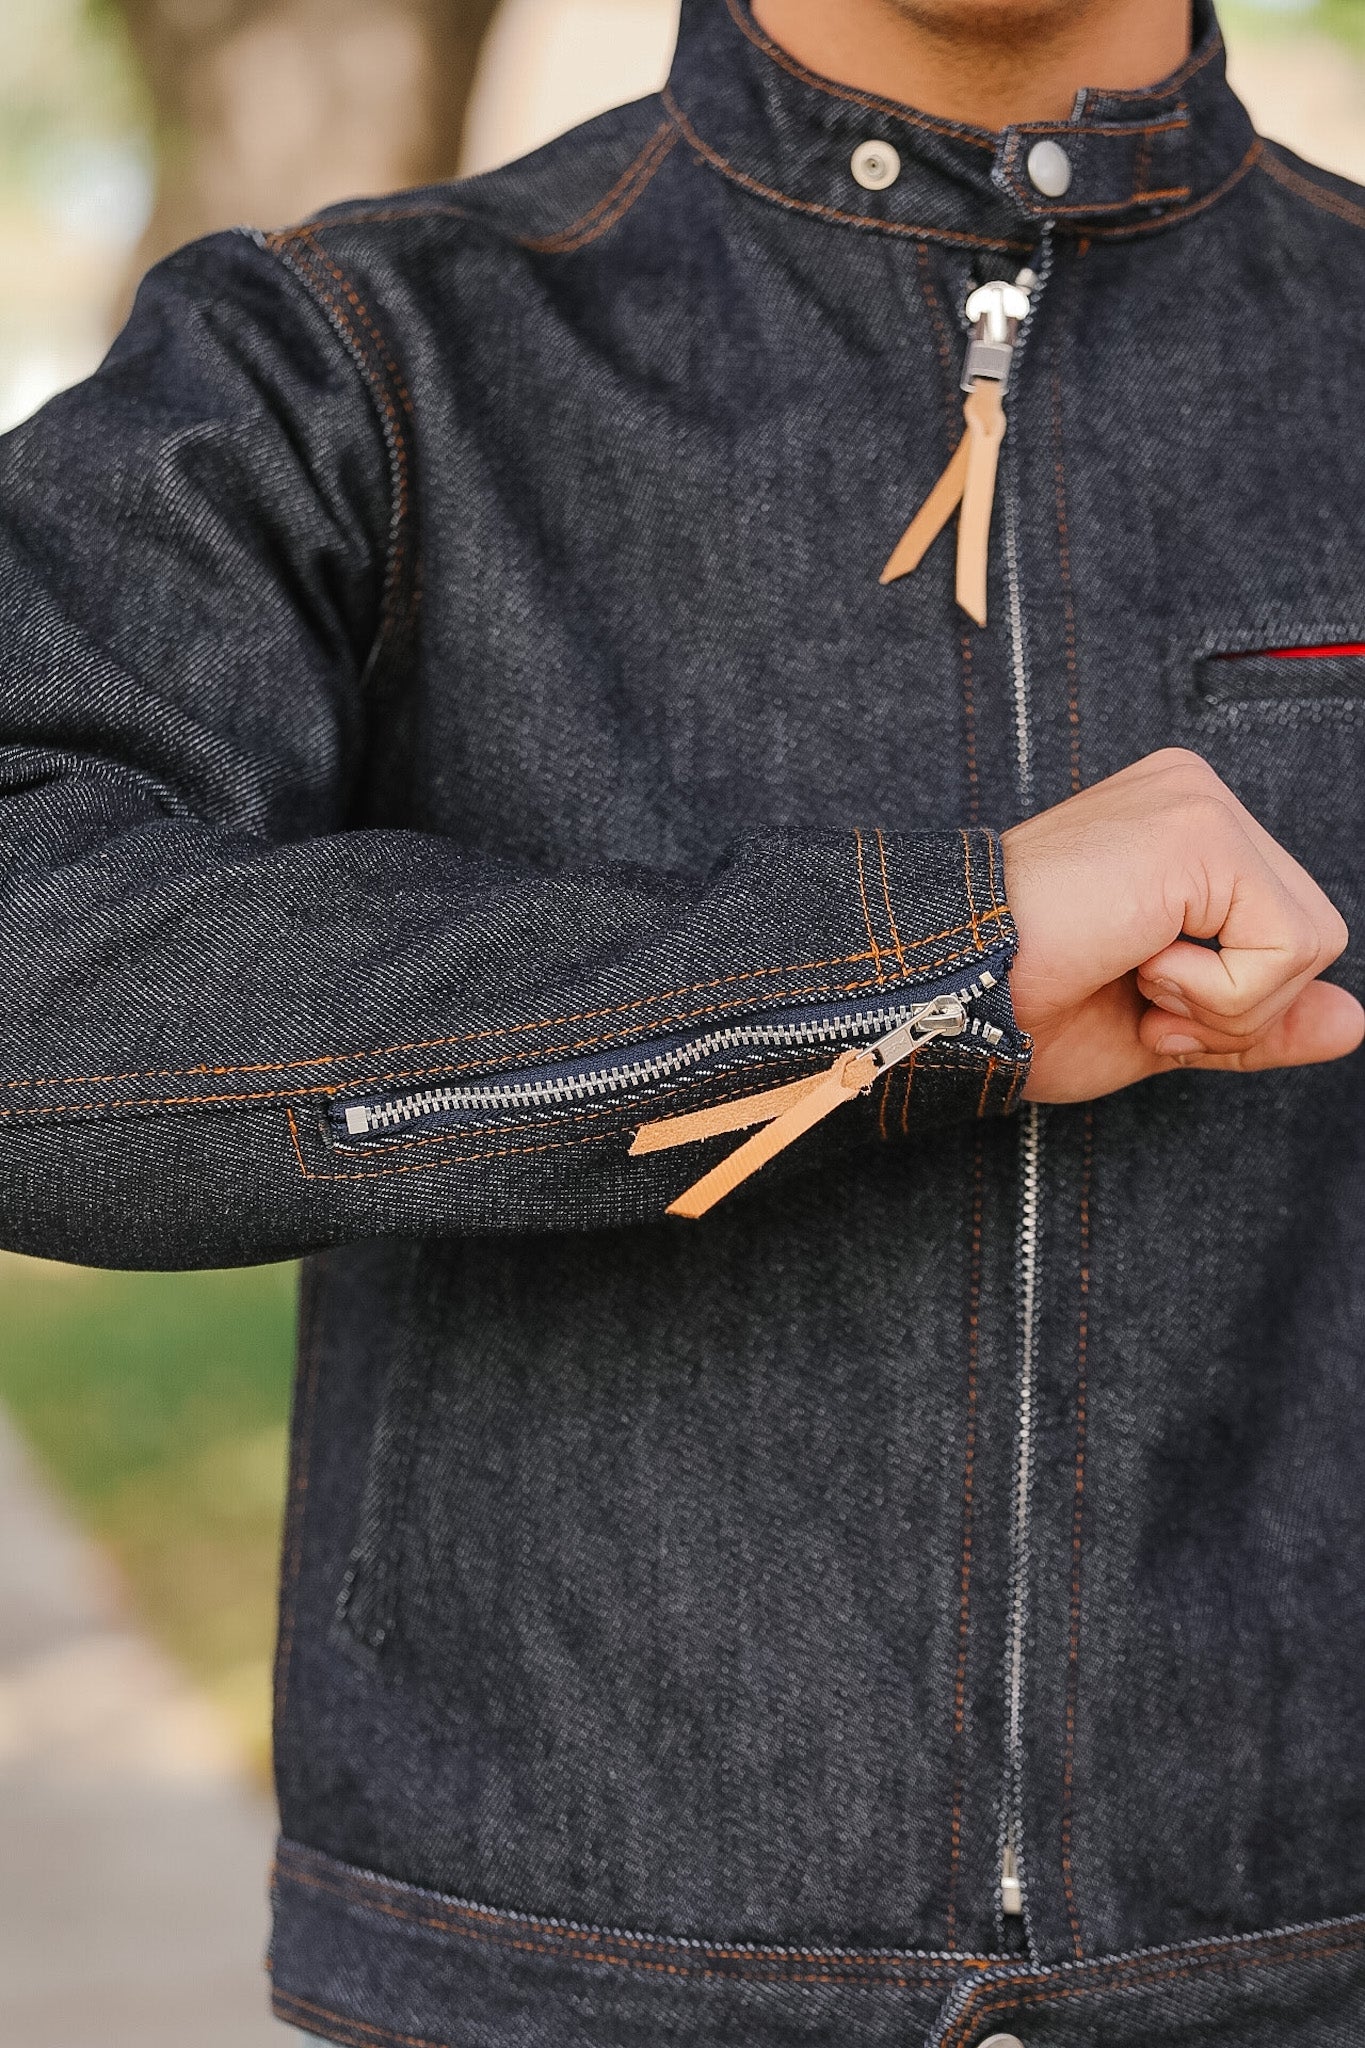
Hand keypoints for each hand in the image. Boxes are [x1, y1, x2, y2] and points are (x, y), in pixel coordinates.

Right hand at [1000, 749, 1364, 1102]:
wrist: (941, 991)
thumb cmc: (1021, 1005)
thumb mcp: (1166, 1025)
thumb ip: (1258, 1018)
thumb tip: (1354, 1022)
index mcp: (1182, 831)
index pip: (1282, 932)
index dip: (1228, 1002)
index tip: (1137, 999)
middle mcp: (1196, 797)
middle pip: (1310, 936)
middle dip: (1234, 1005)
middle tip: (1137, 995)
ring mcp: (1199, 804)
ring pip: (1312, 943)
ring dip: (1224, 1002)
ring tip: (1134, 977)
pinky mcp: (1200, 831)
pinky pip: (1288, 946)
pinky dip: (1220, 992)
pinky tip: (1138, 962)